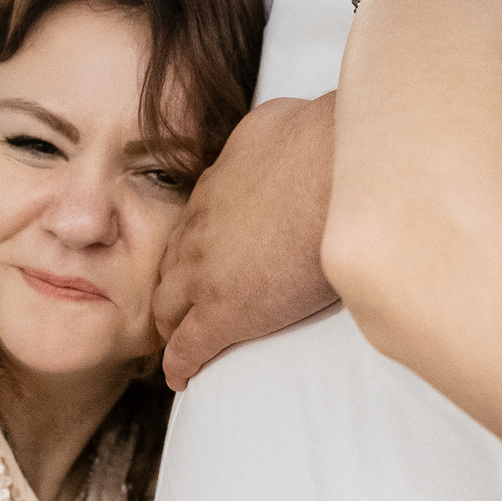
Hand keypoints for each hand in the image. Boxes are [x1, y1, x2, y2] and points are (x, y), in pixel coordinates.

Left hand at [153, 96, 337, 388]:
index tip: (202, 261)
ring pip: (170, 305)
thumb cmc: (324, 142)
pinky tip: (181, 377)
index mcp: (217, 186)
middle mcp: (200, 225)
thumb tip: (284, 137)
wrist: (331, 174)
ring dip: (173, 323)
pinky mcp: (223, 311)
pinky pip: (190, 345)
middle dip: (172, 287)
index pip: (193, 225)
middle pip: (171, 264)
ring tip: (178, 341)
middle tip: (181, 306)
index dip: (194, 248)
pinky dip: (181, 363)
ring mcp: (205, 271)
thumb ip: (272, 139)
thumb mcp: (282, 123)